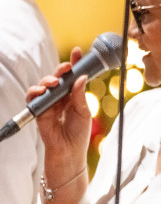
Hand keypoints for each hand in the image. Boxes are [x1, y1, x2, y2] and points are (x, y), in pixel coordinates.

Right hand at [31, 48, 91, 176]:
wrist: (69, 152)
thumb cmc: (78, 133)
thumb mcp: (83, 112)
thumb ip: (79, 95)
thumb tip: (80, 77)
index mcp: (73, 95)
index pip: (73, 76)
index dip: (74, 63)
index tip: (77, 51)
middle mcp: (60, 97)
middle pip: (57, 77)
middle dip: (60, 69)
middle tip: (66, 68)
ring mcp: (49, 103)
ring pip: (43, 85)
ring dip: (47, 80)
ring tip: (54, 83)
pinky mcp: (39, 111)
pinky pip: (33, 98)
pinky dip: (35, 92)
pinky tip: (42, 91)